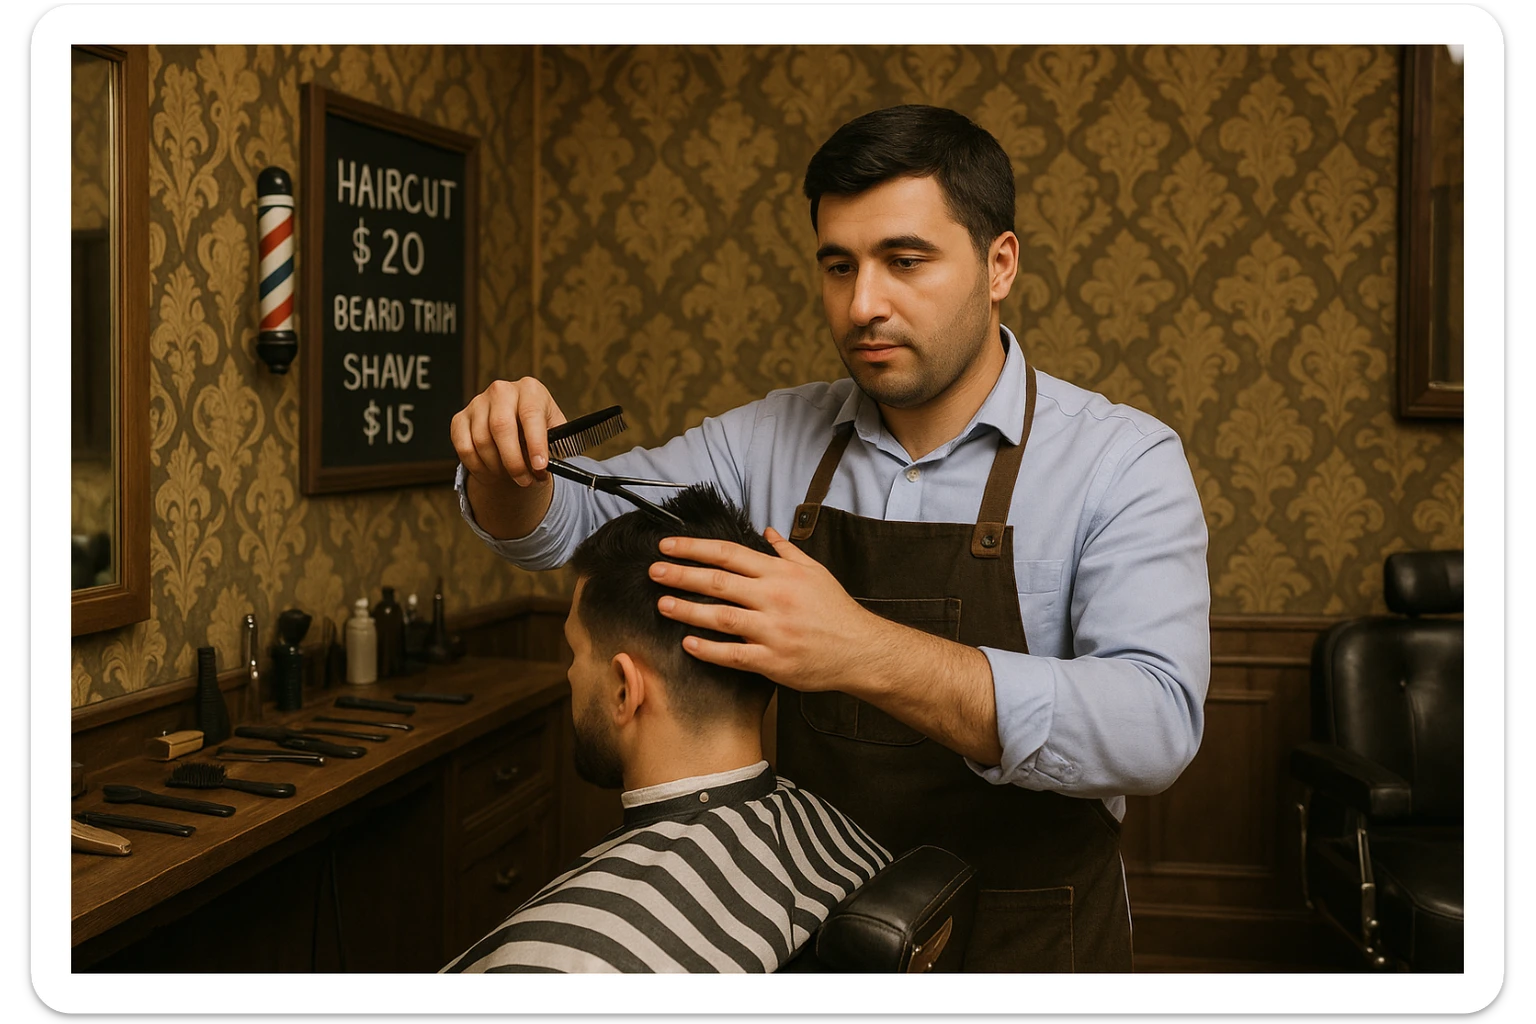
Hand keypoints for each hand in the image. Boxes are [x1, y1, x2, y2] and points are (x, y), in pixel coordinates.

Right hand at [450, 377, 566, 490]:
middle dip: (514, 461)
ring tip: (510, 476)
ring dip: (496, 467)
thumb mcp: (554, 434)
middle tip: (524, 480)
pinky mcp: (460, 418)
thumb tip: (545, 467)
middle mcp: (502, 391)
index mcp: (530, 390)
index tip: (539, 466)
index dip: (535, 443)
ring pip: (481, 441)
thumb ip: (554, 448)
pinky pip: (464, 448)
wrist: (517, 426)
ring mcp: (478, 403)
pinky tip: (491, 472)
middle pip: (501, 427)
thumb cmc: (537, 429)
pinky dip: (478, 467)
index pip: (531, 414)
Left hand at [649, 527, 886, 694]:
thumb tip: (767, 531)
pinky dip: (709, 650)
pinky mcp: (773, 660)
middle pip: (718, 582)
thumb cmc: (835, 610)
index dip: (695, 548)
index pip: (729, 554)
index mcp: (780, 573)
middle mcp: (774, 598)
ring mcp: (773, 630)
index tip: (668, 546)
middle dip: (681, 574)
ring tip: (662, 604)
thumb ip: (787, 551)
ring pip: (721, 617)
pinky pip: (734, 654)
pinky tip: (688, 644)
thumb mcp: (815, 572)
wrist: (861, 650)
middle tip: (654, 571)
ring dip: (687, 610)